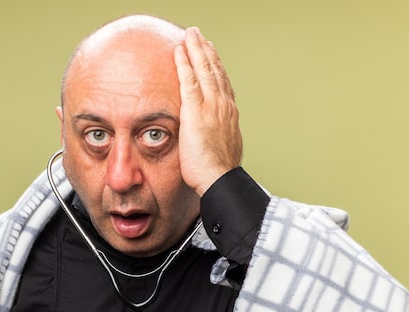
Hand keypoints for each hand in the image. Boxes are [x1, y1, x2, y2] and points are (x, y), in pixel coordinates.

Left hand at [174, 27, 242, 195]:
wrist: (219, 178)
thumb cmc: (218, 172)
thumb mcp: (223, 149)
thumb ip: (218, 138)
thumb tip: (215, 140)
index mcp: (229, 114)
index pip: (223, 84)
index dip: (217, 66)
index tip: (212, 54)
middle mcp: (223, 106)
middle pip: (215, 71)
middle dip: (207, 51)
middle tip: (200, 36)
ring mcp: (211, 106)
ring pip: (204, 70)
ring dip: (197, 49)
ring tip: (190, 35)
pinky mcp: (195, 111)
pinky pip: (189, 81)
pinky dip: (185, 64)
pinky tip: (179, 51)